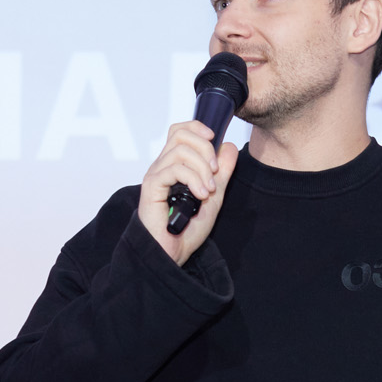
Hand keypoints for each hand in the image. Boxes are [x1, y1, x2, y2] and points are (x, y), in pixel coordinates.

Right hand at [139, 120, 239, 267]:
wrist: (172, 253)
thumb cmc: (186, 230)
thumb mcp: (213, 196)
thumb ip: (222, 172)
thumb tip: (229, 146)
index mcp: (174, 165)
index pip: (180, 131)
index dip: (198, 128)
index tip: (214, 139)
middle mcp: (162, 166)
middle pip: (180, 134)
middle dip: (205, 148)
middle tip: (215, 171)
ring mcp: (156, 175)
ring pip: (180, 151)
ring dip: (201, 168)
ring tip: (208, 190)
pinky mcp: (152, 187)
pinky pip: (174, 169)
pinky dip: (193, 179)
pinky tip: (200, 195)